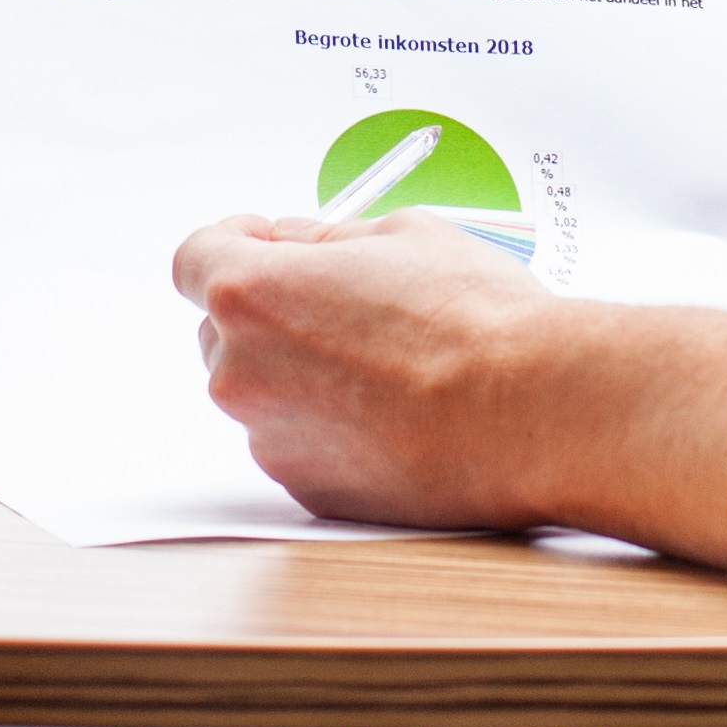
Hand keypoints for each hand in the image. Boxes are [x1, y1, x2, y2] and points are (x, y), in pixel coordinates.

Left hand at [171, 211, 726, 566]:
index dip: (231, 244)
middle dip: (269, 311)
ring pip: (262, 391)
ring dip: (300, 372)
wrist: (532, 412)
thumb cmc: (476, 321)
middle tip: (340, 301)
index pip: (194, 260)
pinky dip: (329, 426)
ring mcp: (270, 439)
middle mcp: (241, 371)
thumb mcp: (402, 235)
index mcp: (250, 293)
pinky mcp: (309, 491)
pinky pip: (298, 442)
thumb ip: (329, 241)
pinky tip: (394, 412)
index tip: (262, 241)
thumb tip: (300, 245)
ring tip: (385, 363)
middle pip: (222, 329)